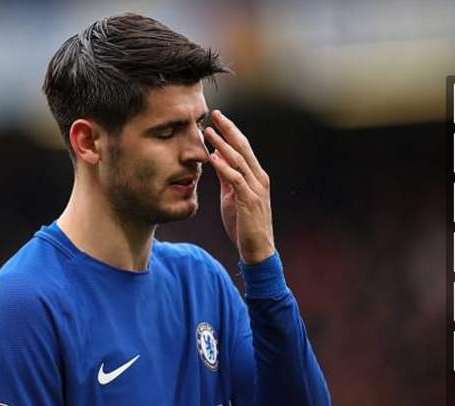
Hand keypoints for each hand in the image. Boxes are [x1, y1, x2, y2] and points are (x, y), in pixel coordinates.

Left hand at [204, 110, 274, 263]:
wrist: (257, 249)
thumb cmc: (244, 223)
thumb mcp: (231, 195)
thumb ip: (226, 176)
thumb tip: (216, 155)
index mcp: (255, 175)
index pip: (243, 147)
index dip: (231, 130)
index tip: (217, 117)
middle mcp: (259, 178)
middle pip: (243, 148)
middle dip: (229, 129)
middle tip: (215, 114)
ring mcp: (256, 189)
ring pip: (240, 161)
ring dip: (223, 145)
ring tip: (209, 132)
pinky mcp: (250, 201)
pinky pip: (236, 180)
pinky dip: (224, 167)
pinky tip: (213, 157)